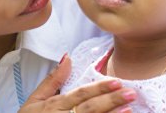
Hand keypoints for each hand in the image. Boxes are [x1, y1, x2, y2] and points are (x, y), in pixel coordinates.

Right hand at [19, 55, 135, 112]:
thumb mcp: (35, 100)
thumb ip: (52, 80)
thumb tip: (67, 58)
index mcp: (55, 106)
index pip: (80, 95)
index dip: (98, 88)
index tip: (116, 81)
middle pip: (90, 109)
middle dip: (111, 100)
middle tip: (130, 93)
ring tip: (129, 109)